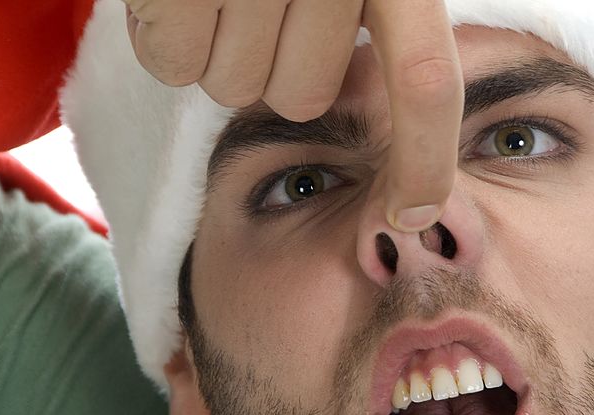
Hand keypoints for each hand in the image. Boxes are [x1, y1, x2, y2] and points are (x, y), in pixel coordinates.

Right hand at [122, 0, 462, 231]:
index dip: (425, 160)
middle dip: (278, 65)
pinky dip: (168, 40)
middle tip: (264, 5)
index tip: (414, 214)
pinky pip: (175, 65)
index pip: (425, 78)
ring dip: (222, 50)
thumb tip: (406, 159)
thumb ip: (392, 20)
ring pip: (237, 87)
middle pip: (301, 96)